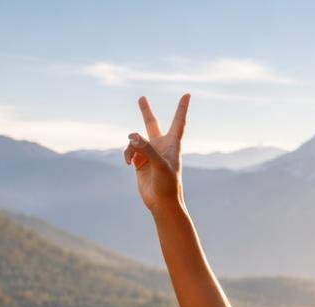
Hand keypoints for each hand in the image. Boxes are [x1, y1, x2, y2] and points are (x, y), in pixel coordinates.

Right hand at [124, 94, 188, 210]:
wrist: (162, 203)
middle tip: (141, 98)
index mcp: (173, 145)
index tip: (187, 94)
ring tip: (132, 160)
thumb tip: (132, 136)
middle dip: (146, 112)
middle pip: (152, 124)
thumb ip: (147, 149)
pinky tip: (128, 163)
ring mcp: (149, 153)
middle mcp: (161, 146)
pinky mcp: (140, 161)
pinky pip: (129, 151)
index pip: (179, 122)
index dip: (182, 108)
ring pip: (134, 140)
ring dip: (131, 148)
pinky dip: (127, 154)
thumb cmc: (168, 185)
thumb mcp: (160, 166)